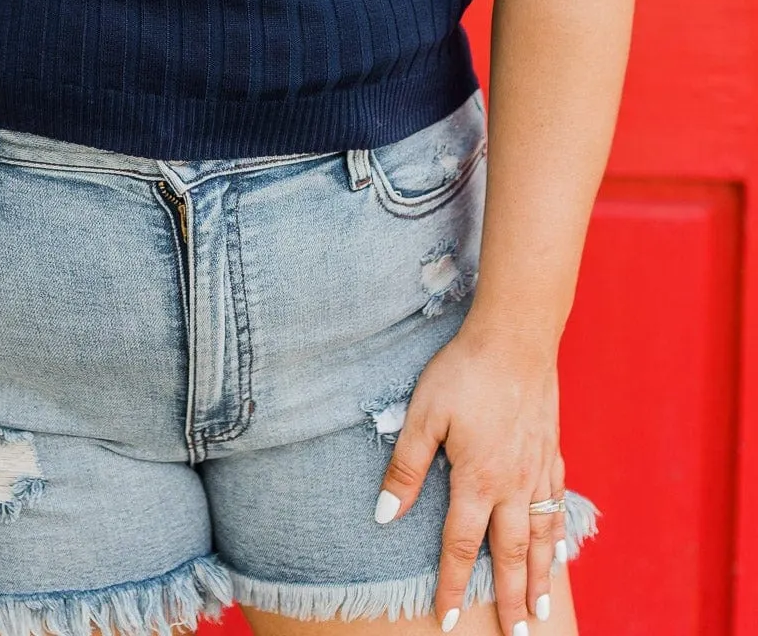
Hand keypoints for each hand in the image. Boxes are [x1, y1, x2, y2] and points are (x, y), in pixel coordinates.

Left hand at [373, 323, 565, 633]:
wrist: (516, 337)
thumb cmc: (464, 371)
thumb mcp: (423, 414)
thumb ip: (406, 467)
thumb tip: (384, 515)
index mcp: (476, 480)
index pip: (461, 546)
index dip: (453, 585)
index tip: (447, 618)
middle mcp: (512, 485)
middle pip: (511, 555)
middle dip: (511, 599)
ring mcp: (537, 470)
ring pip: (540, 537)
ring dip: (541, 578)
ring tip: (542, 611)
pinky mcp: (551, 451)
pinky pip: (557, 504)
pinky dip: (558, 533)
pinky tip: (560, 548)